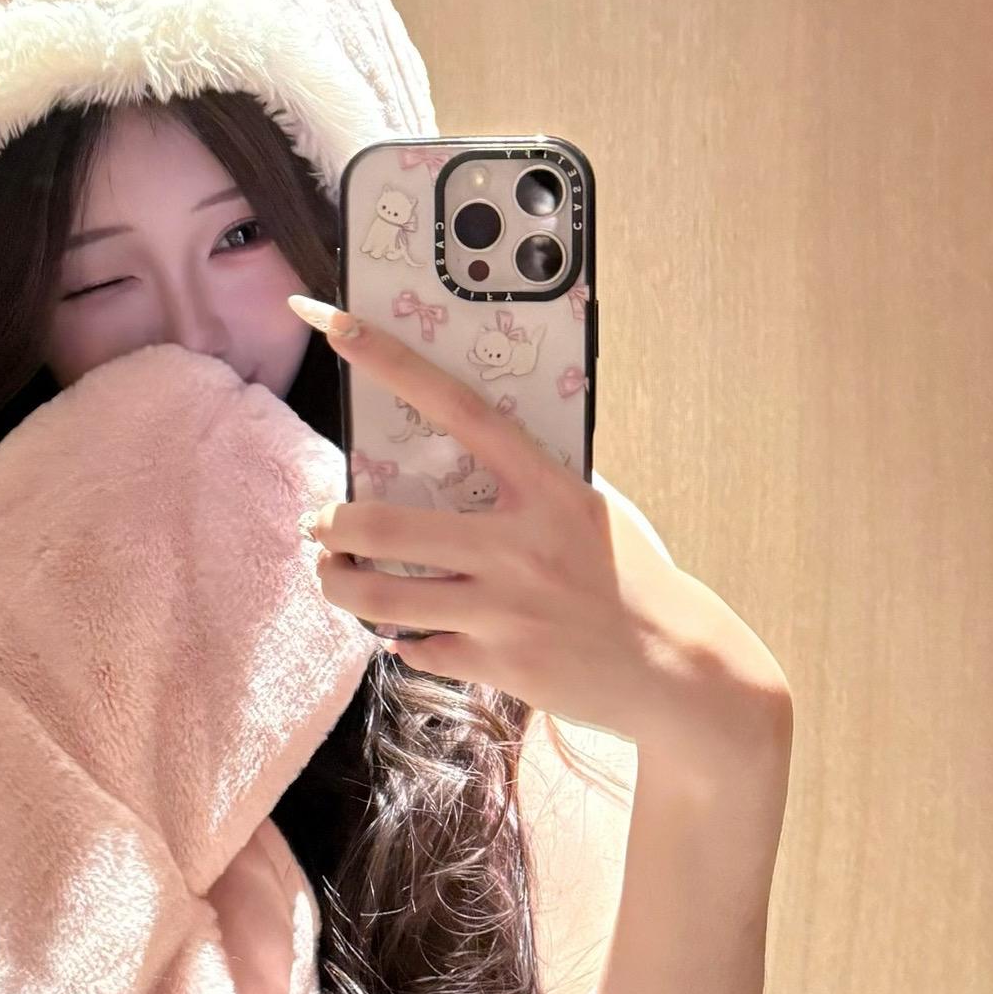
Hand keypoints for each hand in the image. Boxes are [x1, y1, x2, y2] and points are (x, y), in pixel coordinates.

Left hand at [286, 293, 791, 764]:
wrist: (674, 666)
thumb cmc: (631, 575)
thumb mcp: (593, 508)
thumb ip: (534, 478)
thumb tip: (467, 444)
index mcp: (547, 489)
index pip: (459, 409)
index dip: (392, 363)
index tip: (335, 326)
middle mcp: (519, 547)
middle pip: (384, 524)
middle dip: (331, 522)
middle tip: (318, 521)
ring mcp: (503, 610)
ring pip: (379, 595)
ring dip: (339, 582)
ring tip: (333, 572)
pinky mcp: (497, 665)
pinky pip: (416, 647)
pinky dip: (403, 638)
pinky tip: (410, 630)